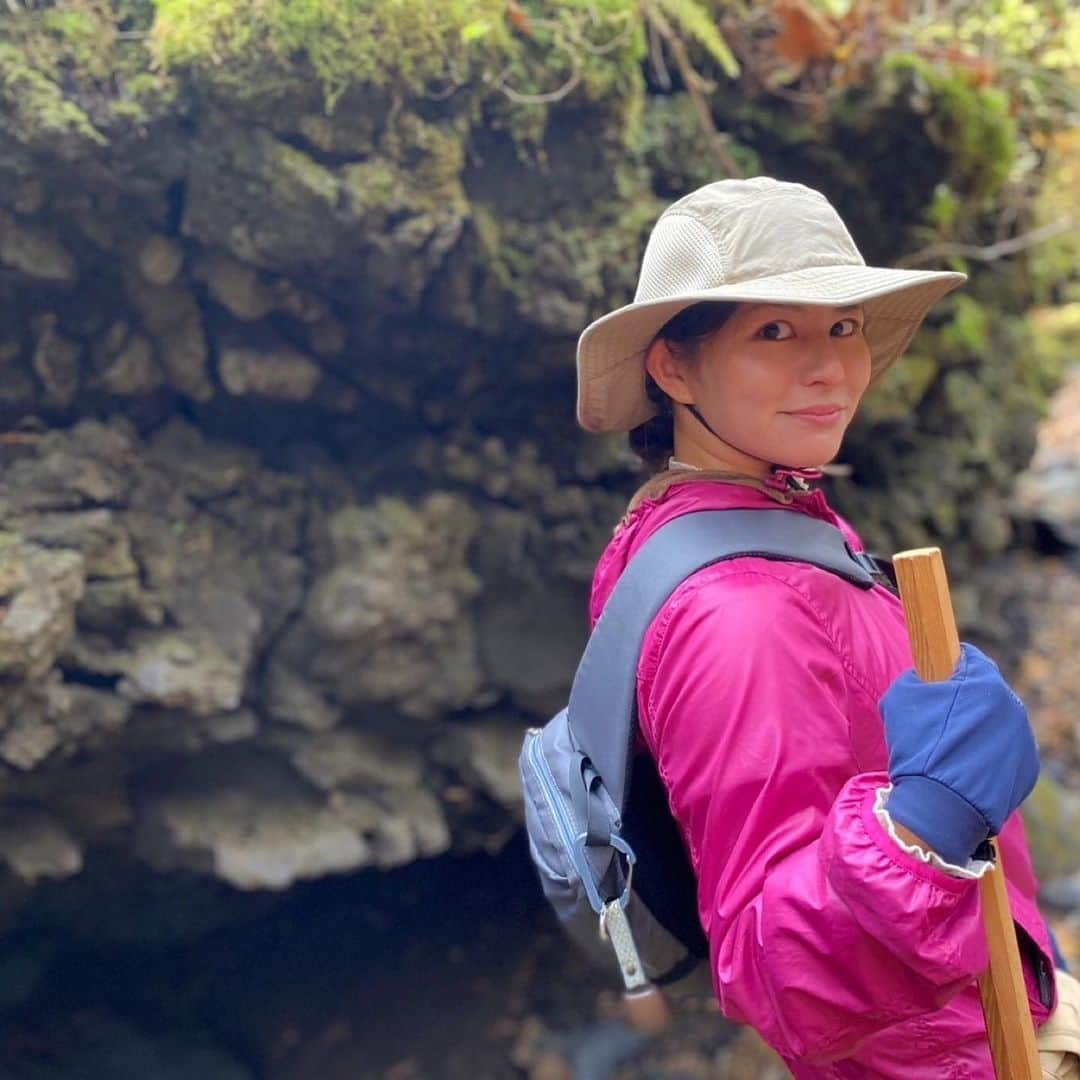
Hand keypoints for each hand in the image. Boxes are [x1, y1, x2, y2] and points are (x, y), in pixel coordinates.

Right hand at [880, 643, 1039, 865]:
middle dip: (964, 700)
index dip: (949, 667)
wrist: (938, 805)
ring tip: (951, 748)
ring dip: (978, 727)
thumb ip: (915, 678)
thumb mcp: (899, 698)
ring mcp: (1023, 738)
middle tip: (938, 719)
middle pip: (986, 692)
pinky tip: (966, 767)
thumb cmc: (916, 747)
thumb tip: (923, 676)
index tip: (935, 681)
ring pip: (997, 722)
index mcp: (985, 683)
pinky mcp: (1027, 767)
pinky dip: (988, 753)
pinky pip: (1005, 751)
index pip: (970, 659)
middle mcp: (1012, 706)